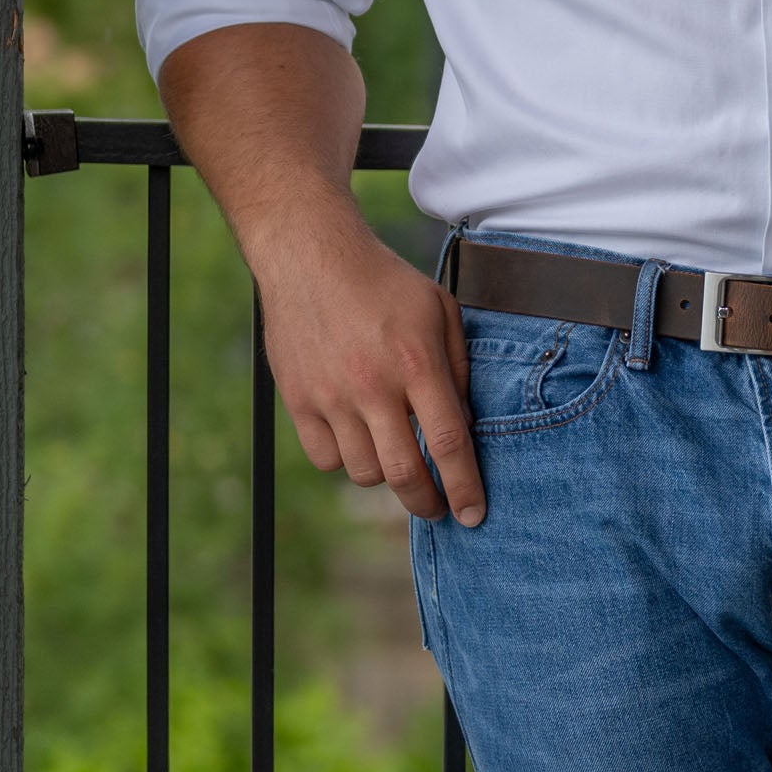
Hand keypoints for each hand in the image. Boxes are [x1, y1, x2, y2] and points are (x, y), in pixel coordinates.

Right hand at [251, 218, 486, 525]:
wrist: (310, 256)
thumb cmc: (385, 283)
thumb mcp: (440, 311)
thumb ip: (457, 368)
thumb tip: (465, 426)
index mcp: (416, 364)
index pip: (449, 443)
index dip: (465, 487)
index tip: (474, 515)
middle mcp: (373, 387)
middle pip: (405, 473)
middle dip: (428, 503)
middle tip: (439, 510)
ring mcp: (330, 397)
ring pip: (364, 472)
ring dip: (387, 475)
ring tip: (396, 455)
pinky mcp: (297, 400)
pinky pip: (326, 459)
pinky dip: (346, 460)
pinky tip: (358, 439)